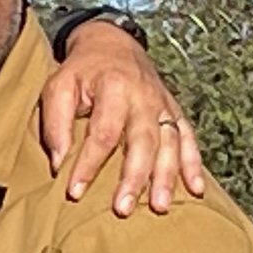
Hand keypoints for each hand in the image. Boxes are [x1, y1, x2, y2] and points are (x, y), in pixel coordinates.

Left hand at [40, 20, 208, 213]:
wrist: (113, 43)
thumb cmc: (81, 71)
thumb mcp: (58, 86)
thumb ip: (56, 123)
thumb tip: (59, 163)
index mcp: (114, 87)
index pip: (103, 132)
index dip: (89, 164)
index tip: (74, 192)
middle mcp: (144, 97)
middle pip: (143, 141)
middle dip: (134, 178)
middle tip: (123, 208)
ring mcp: (163, 105)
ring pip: (170, 144)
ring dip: (166, 177)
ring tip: (160, 207)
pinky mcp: (174, 111)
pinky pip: (188, 139)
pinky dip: (194, 164)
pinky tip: (195, 189)